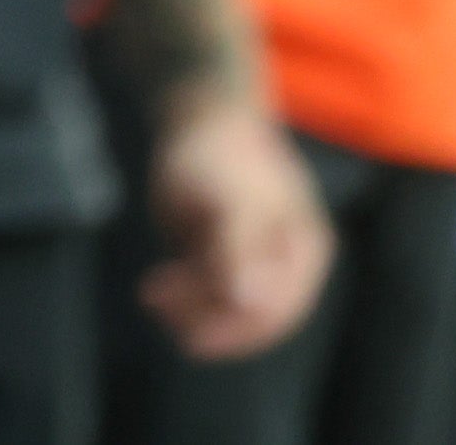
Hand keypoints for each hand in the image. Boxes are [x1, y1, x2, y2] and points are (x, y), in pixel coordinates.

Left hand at [140, 90, 330, 361]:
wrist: (199, 116)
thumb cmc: (221, 154)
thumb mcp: (230, 202)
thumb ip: (239, 252)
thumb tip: (249, 303)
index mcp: (306, 251)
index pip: (278, 312)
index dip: (234, 332)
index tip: (191, 339)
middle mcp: (287, 262)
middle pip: (250, 314)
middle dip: (204, 318)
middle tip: (154, 303)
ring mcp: (257, 259)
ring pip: (225, 305)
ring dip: (188, 307)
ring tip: (149, 294)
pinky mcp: (226, 254)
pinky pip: (209, 289)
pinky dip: (183, 295)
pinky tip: (155, 290)